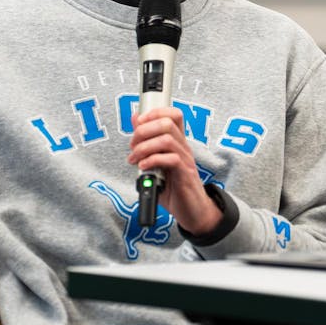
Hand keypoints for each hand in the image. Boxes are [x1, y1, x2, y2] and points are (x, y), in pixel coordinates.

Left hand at [128, 106, 221, 234]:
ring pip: (167, 139)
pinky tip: (144, 168)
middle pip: (167, 123)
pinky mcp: (185, 174)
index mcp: (177, 143)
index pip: (173, 115)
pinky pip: (171, 159)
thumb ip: (146, 142)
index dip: (154, 112)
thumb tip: (135, 121)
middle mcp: (183, 148)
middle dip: (144, 131)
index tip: (139, 123)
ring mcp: (186, 160)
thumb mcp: (155, 163)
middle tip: (133, 146)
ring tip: (135, 159)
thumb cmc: (173, 189)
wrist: (192, 212)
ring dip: (145, 147)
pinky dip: (152, 161)